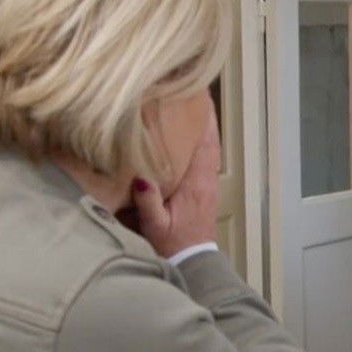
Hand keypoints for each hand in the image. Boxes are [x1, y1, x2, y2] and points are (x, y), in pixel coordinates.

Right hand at [130, 104, 219, 257]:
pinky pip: (206, 156)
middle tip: (195, 90)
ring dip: (205, 125)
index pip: (203, 144)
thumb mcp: (155, 226)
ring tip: (195, 103)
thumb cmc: (173, 245)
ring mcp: (208, 183)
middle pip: (210, 139)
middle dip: (205, 114)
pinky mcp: (205, 188)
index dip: (202, 119)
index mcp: (196, 184)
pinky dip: (203, 140)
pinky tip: (193, 132)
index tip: (197, 95)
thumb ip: (148, 203)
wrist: (193, 262)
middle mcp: (206, 179)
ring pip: (210, 146)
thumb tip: (140, 177)